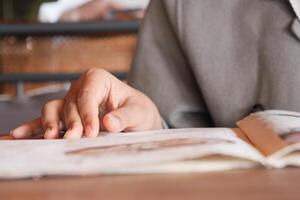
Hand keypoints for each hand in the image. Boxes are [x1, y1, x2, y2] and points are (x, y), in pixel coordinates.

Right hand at [11, 68, 162, 138]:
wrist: (135, 116)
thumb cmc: (138, 111)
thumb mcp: (139, 113)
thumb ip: (125, 117)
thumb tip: (109, 123)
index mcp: (98, 79)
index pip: (88, 95)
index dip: (88, 113)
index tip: (92, 132)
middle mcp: (81, 87)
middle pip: (70, 104)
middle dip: (72, 122)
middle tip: (74, 139)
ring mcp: (71, 100)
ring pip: (54, 109)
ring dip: (51, 123)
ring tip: (51, 138)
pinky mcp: (66, 114)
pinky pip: (49, 119)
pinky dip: (35, 126)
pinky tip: (21, 134)